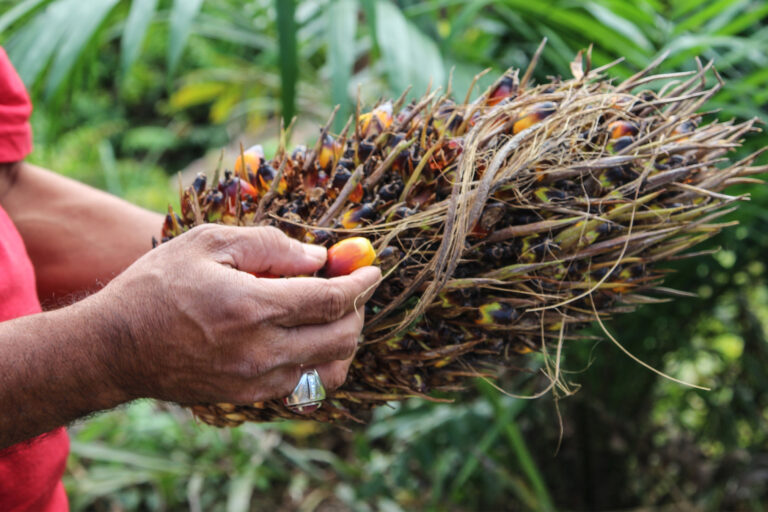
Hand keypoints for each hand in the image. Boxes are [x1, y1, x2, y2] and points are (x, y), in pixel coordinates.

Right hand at [86, 224, 380, 404]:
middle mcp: (261, 351)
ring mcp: (256, 381)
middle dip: (358, 309)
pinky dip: (317, 360)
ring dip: (343, 338)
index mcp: (252, 307)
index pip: (333, 299)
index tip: (372, 268)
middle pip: (341, 337)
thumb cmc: (158, 286)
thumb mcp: (208, 244)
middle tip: (351, 287)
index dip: (361, 282)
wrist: (115, 347)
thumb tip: (318, 257)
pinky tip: (303, 337)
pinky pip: (303, 384)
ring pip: (329, 367)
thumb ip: (269, 246)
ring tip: (331, 314)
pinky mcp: (248, 398)